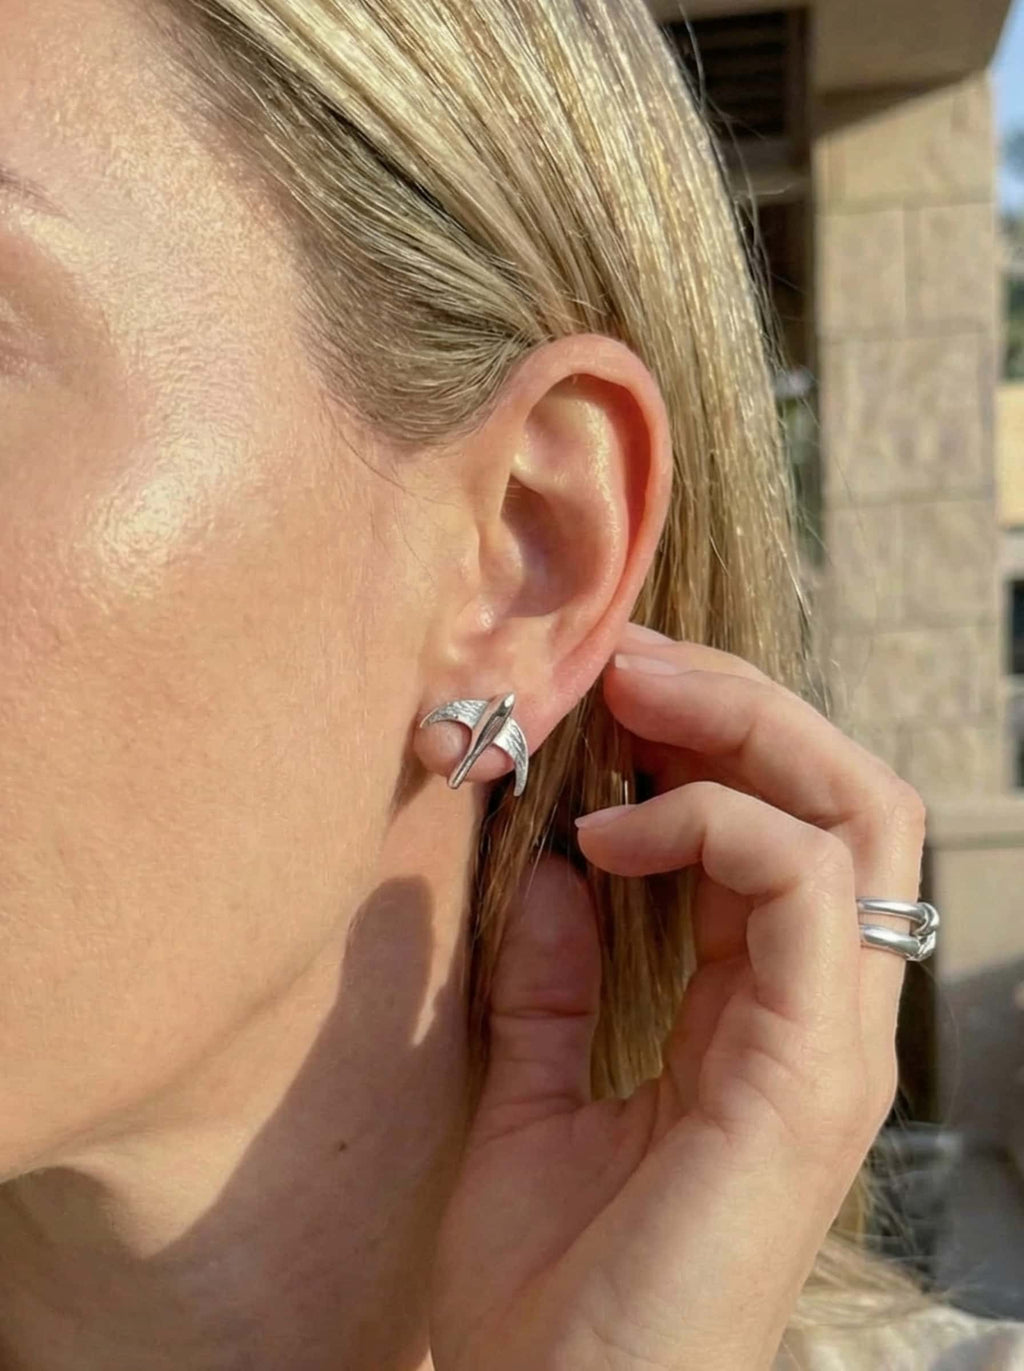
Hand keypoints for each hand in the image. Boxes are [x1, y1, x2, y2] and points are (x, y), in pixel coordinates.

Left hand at [429, 622, 926, 1370]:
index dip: (705, 742)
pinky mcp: (811, 1071)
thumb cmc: (547, 1290)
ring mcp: (830, 1041)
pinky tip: (615, 837)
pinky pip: (804, 886)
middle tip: (632, 660)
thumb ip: (552, 977)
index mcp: (763, 1017)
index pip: (785, 832)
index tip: (602, 692)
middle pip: (849, 796)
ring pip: (857, 815)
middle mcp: (820, 1015)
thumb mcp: (530, 1093)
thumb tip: (553, 862)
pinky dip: (716, 825)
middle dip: (744, 704)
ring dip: (745, 730)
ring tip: (635, 699)